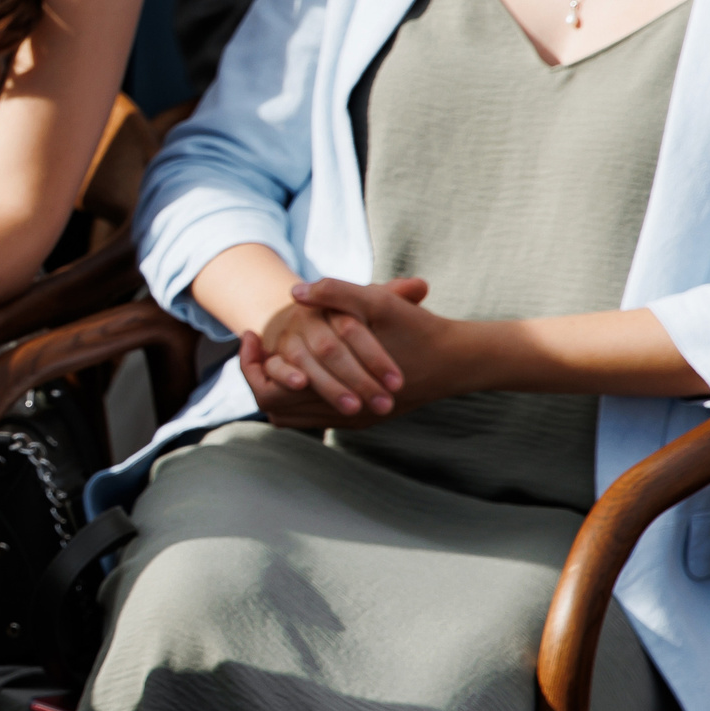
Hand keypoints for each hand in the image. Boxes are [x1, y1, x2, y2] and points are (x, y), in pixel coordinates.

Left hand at [241, 277, 452, 428]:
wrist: (459, 361)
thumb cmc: (418, 328)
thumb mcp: (378, 302)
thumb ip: (336, 293)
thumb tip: (293, 291)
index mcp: (337, 388)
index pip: (268, 391)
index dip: (250, 365)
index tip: (250, 334)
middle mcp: (341, 413)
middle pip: (272, 406)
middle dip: (257, 375)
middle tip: (254, 344)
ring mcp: (350, 420)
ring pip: (290, 415)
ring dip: (275, 386)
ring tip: (272, 353)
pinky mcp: (361, 419)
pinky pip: (312, 416)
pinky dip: (297, 396)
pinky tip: (301, 365)